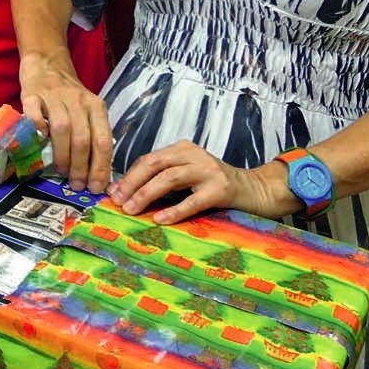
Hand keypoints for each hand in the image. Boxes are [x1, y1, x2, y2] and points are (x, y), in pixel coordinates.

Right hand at [19, 55, 112, 193]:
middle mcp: (79, 101)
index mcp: (96, 107)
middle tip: (77, 185)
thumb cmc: (70, 95)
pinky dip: (38, 131)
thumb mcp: (88, 110)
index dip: (101, 167)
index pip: (103, 141)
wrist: (48, 63)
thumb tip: (96, 173)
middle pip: (83, 139)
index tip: (96, 187)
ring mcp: (55, 97)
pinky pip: (35, 115)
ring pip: (63, 130)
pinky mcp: (33, 95)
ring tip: (61, 171)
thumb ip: (93, 134)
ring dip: (62, 155)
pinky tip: (39, 143)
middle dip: (81, 167)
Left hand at [109, 141, 297, 224]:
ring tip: (132, 210)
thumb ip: (162, 179)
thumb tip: (125, 193)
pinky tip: (160, 220)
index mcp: (182, 149)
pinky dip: (174, 210)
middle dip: (132, 183)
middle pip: (154, 164)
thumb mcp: (187, 175)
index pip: (148, 159)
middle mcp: (194, 155)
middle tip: (118, 201)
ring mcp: (208, 171)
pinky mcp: (221, 190)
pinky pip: (192, 201)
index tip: (112, 192)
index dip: (128, 175)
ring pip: (169, 179)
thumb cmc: (214, 185)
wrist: (256, 190)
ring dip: (146, 195)